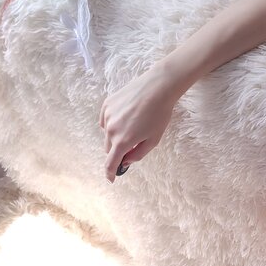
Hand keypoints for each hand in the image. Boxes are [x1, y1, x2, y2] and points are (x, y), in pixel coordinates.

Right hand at [100, 64, 182, 182]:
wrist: (157, 87)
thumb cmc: (159, 114)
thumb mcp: (153, 140)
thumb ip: (138, 154)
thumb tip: (126, 161)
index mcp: (123, 141)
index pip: (110, 163)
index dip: (110, 173)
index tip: (111, 178)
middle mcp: (111, 129)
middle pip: (109, 149)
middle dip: (118, 151)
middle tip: (132, 145)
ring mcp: (107, 116)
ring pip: (107, 134)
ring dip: (116, 136)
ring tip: (133, 125)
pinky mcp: (107, 105)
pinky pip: (106, 120)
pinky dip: (113, 123)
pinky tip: (126, 116)